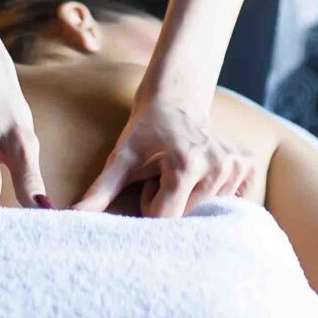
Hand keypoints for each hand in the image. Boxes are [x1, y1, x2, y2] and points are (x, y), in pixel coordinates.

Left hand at [71, 90, 254, 216]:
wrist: (176, 99)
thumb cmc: (145, 131)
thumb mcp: (120, 158)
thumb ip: (98, 192)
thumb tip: (69, 218)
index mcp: (185, 165)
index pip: (166, 218)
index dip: (152, 207)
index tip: (149, 184)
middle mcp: (216, 166)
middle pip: (187, 216)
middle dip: (171, 204)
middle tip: (164, 176)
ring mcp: (236, 166)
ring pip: (208, 210)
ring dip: (190, 199)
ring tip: (181, 174)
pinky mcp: (248, 167)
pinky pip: (232, 201)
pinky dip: (214, 196)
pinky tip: (203, 176)